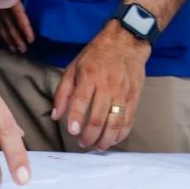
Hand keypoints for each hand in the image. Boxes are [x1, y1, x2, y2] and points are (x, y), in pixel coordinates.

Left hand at [51, 24, 148, 149]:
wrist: (126, 41)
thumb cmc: (97, 54)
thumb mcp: (74, 67)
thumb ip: (63, 92)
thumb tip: (55, 115)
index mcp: (90, 75)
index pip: (82, 100)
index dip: (77, 118)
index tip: (72, 131)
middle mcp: (107, 85)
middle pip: (99, 117)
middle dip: (89, 135)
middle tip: (82, 143)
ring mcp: (123, 92)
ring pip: (115, 123)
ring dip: (105, 140)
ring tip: (97, 146)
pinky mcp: (134, 97)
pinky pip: (129, 120)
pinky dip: (121, 134)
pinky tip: (112, 140)